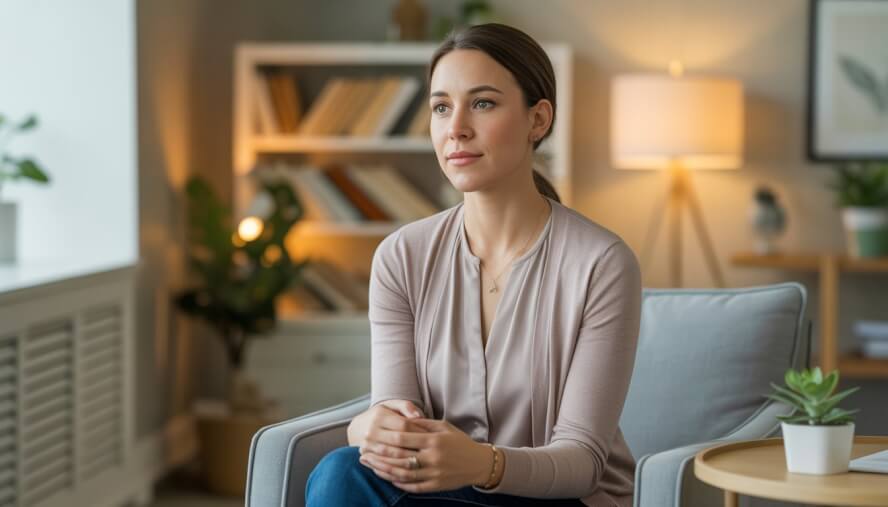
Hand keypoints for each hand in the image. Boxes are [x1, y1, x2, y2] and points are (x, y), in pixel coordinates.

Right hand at [348, 400, 428, 459]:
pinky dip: (398, 466)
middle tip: (432, 452)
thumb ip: (406, 407)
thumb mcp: (392, 405)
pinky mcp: (365, 456)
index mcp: (379, 415)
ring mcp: (367, 444)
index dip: (419, 431)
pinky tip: (411, 468)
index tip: (432, 437)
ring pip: (392, 455)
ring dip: (408, 459)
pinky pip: (384, 463)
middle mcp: (371, 430)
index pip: (404, 425)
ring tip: (424, 461)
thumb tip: (419, 416)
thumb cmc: (381, 415)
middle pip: (398, 441)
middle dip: (416, 447)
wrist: (358, 428)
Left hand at [358, 418, 492, 492]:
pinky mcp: (436, 486)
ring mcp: (434, 473)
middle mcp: (433, 457)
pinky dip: (398, 483)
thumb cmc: (460, 442)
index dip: (383, 438)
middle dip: (377, 455)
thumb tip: (403, 418)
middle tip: (362, 453)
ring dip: (382, 470)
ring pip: (402, 473)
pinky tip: (386, 477)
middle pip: (398, 456)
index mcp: (433, 440)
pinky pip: (412, 486)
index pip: (402, 438)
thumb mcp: (444, 426)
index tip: (369, 438)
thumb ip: (423, 423)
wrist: (479, 463)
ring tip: (369, 466)